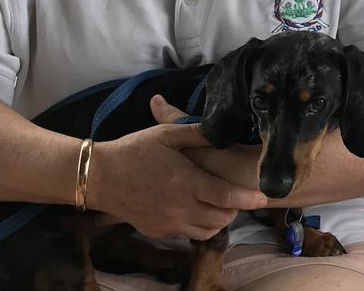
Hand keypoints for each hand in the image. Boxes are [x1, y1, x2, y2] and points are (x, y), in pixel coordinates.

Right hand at [87, 103, 267, 239]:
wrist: (98, 177)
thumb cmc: (134, 151)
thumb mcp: (166, 135)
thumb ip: (197, 133)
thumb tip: (223, 128)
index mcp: (185, 182)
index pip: (226, 196)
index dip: (248, 198)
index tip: (265, 198)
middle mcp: (180, 207)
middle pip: (221, 218)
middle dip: (235, 208)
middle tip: (235, 195)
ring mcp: (168, 222)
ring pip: (207, 230)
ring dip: (219, 219)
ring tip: (219, 203)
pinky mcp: (157, 231)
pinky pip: (188, 234)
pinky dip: (200, 226)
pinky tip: (197, 210)